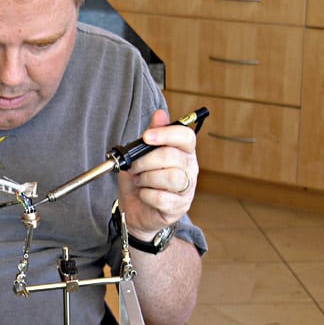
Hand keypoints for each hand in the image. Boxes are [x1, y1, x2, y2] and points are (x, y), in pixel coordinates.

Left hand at [117, 110, 198, 238]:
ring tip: (139, 180)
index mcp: (183, 153)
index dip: (166, 134)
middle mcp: (189, 169)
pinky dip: (146, 194)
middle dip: (146, 160)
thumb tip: (160, 114)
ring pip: (170, 177)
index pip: (186, 137)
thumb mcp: (140, 155)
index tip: (147, 137)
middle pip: (172, 156)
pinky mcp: (178, 208)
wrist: (134, 210)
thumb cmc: (140, 181)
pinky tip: (143, 194)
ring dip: (147, 178)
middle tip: (135, 167)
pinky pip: (162, 197)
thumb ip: (151, 136)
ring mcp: (186, 190)